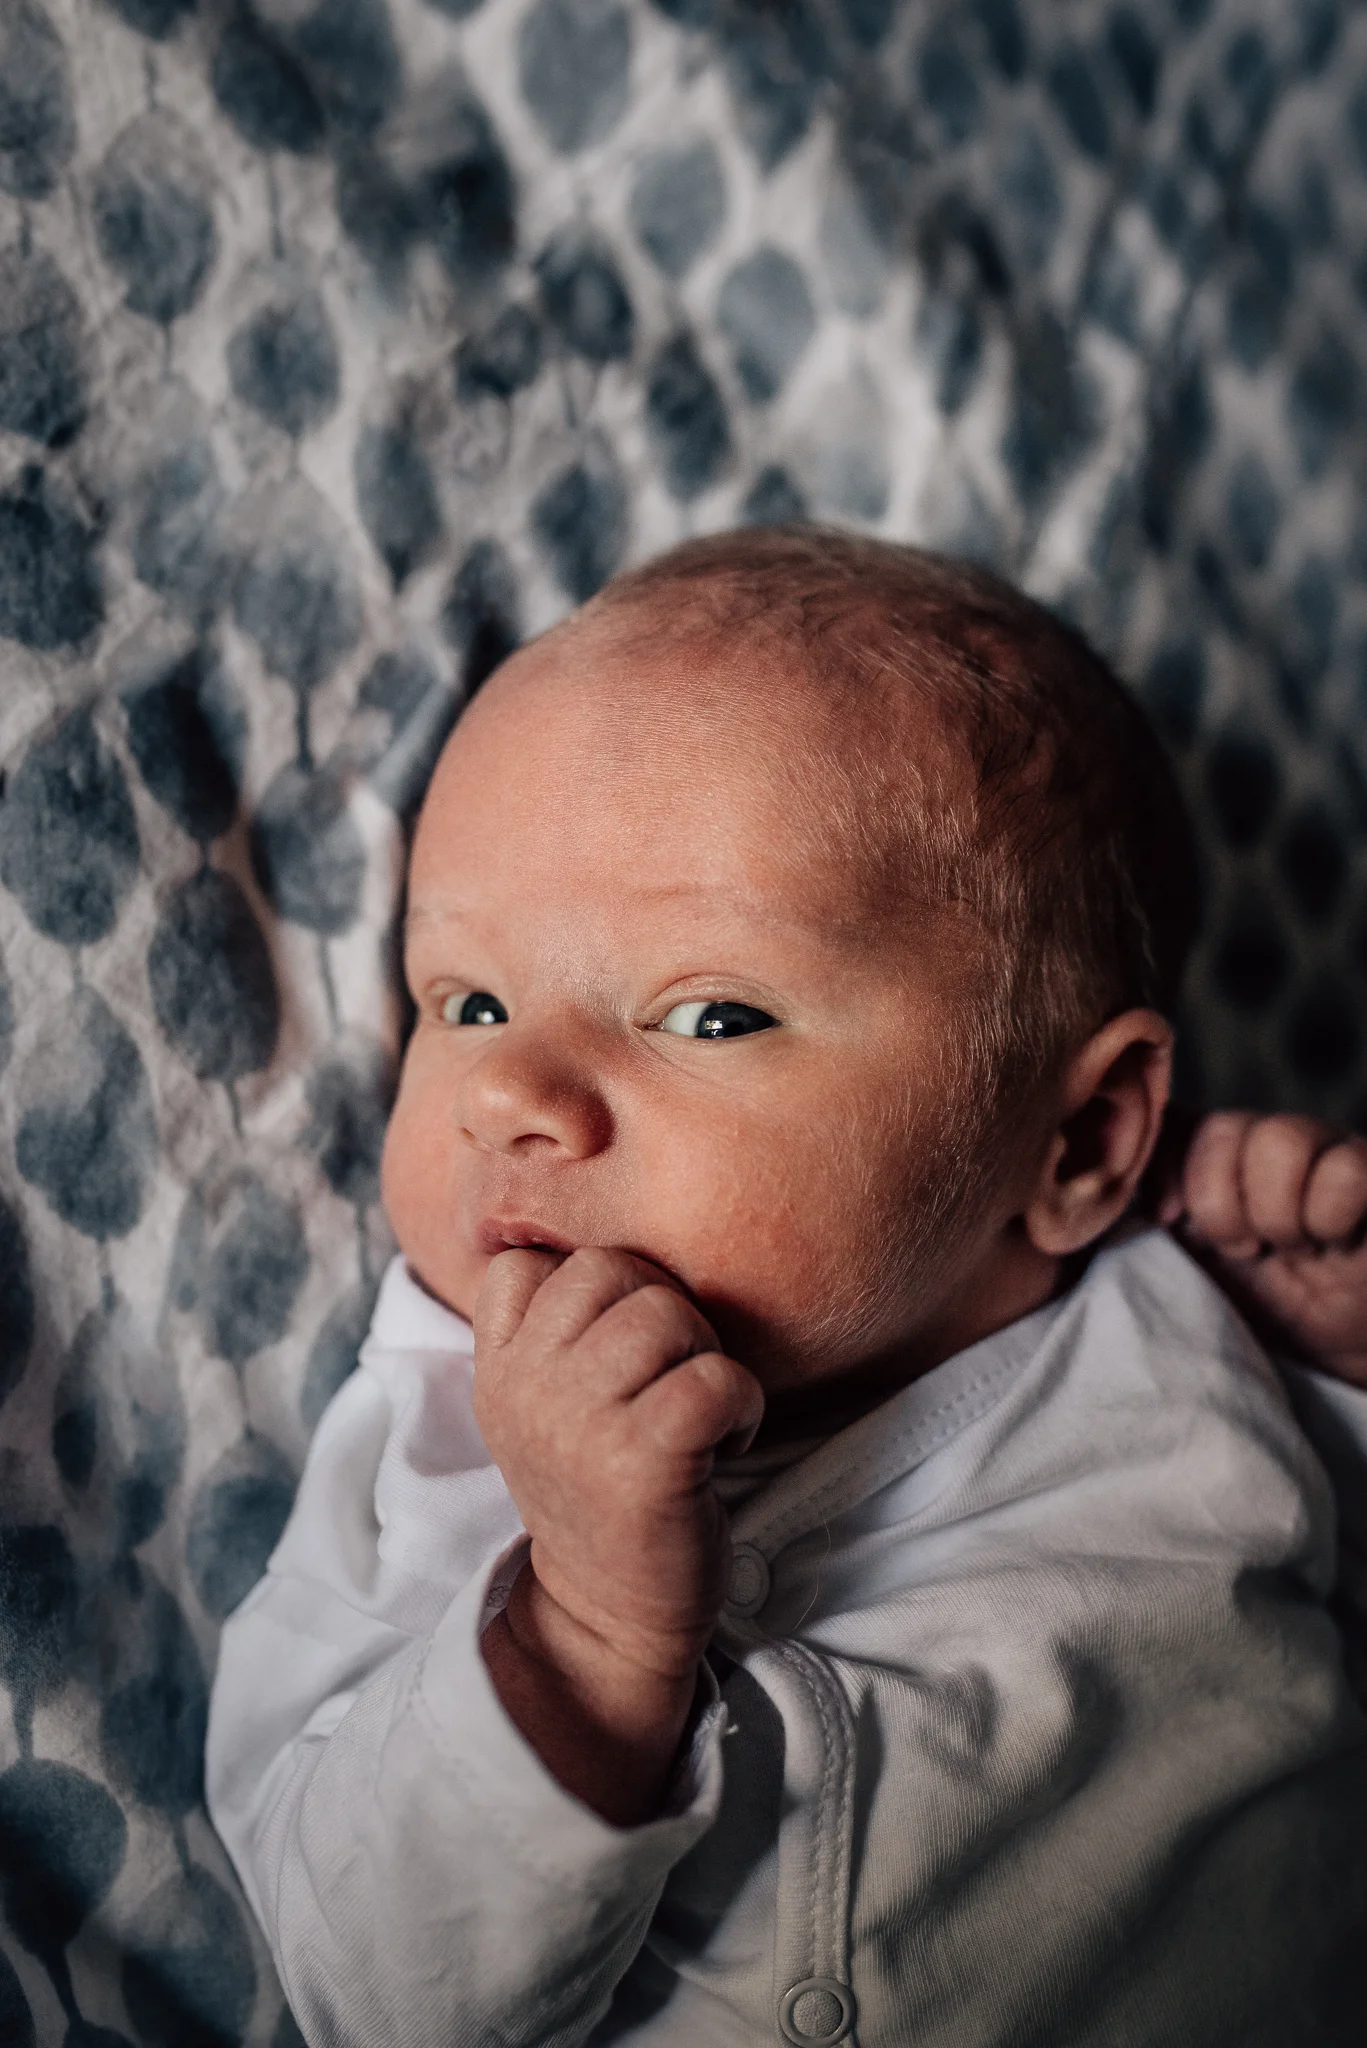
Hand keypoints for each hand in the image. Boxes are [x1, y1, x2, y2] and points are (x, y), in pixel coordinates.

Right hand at [473, 1246, 763, 1822]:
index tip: (614, 1346)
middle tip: (673, 1376)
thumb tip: (582, 1223)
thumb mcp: (544, 1404)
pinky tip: (728, 1440)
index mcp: (497, 1367)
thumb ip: (552, 1327)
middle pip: (611, 1268)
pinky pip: (714, 1376)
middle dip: (664, 1308)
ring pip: (665, 1312)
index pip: (526, 1261)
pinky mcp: (643, 1461)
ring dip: (705, 1353)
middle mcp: (526, 1386)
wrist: (605, 1617)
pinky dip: (742, 1403)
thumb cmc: (598, 1490)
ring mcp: (579, 1423)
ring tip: (699, 1409)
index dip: (590, 1282)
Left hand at [1160, 1112, 1366, 1389]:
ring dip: (1275, 1213)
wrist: (1342, 1349)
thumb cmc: (1261, 1307)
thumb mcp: (1185, 1263)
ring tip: (1289, 1248)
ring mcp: (1326, 1151)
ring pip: (1280, 1140)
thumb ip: (1141, 1218)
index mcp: (1213, 1154)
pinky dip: (1327, 1216)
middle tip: (1244, 1249)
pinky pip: (1343, 1172)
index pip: (1170, 1116)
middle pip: (1221, 1130)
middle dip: (1221, 1207)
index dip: (1162, 1166)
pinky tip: (1331, 1242)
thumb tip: (1089, 1191)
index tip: (1167, 1218)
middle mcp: (1267, 1140)